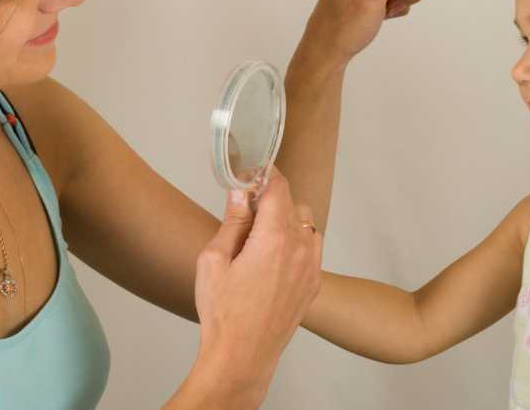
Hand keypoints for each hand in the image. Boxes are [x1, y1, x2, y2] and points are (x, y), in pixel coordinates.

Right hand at [191, 168, 322, 405]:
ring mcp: (312, 267)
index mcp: (274, 238)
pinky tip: (272, 256)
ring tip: (260, 235)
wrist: (243, 356)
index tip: (251, 173)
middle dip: (271, 198)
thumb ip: (232, 221)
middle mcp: (300, 248)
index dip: (264, 174)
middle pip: (292, 203)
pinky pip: (312, 246)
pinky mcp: (314, 283)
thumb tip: (241, 193)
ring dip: (287, 219)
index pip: (278, 187)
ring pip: (306, 223)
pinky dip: (296, 241)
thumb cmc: (223, 312)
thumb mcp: (214, 260)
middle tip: (247, 208)